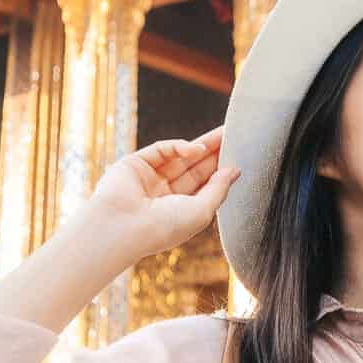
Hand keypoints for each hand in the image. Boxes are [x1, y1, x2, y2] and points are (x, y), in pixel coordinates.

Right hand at [84, 130, 240, 262]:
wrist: (123, 227)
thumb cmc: (163, 228)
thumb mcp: (201, 212)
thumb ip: (218, 189)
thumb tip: (234, 171)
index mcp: (178, 211)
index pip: (203, 186)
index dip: (220, 172)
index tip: (239, 159)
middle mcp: (163, 195)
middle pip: (194, 168)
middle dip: (214, 153)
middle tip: (234, 136)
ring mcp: (148, 179)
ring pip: (179, 156)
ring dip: (202, 145)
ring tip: (223, 135)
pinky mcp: (135, 163)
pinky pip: (161, 150)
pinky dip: (179, 146)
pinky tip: (196, 148)